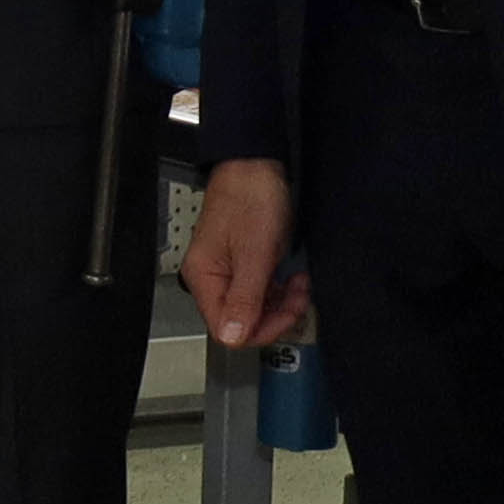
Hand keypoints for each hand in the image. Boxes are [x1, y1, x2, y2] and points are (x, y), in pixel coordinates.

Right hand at [185, 156, 311, 351]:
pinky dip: (279, 291)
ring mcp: (226, 273)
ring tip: (298, 283)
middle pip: (241, 321)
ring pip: (254, 309)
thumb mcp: (255, 253)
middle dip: (275, 314)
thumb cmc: (251, 200)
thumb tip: (233, 336)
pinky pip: (259, 293)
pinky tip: (290, 278)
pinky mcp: (241, 266)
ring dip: (281, 302)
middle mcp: (211, 279)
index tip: (286, 314)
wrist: (255, 168)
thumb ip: (245, 297)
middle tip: (298, 295)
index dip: (259, 329)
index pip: (226, 328)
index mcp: (205, 278)